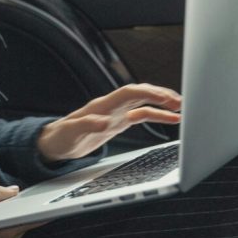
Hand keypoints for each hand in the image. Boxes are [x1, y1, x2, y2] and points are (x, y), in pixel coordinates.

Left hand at [37, 83, 180, 162]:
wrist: (55, 144)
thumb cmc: (60, 137)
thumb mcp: (71, 132)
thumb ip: (87, 125)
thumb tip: (104, 122)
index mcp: (102, 106)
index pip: (128, 93)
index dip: (146, 93)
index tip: (164, 98)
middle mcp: (111, 107)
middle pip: (140, 94)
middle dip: (160, 95)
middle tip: (180, 102)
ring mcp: (116, 114)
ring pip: (144, 103)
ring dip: (162, 104)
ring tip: (182, 108)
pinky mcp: (118, 123)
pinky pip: (142, 116)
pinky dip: (157, 116)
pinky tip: (171, 119)